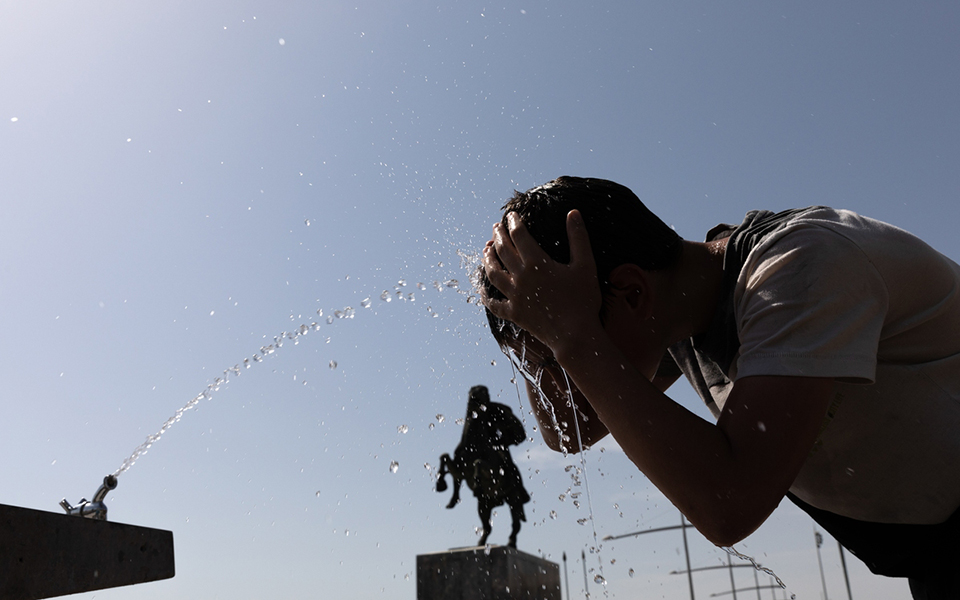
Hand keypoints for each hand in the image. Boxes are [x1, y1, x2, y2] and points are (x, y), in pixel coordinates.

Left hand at [482, 210, 602, 353]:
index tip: (511, 215)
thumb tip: (573, 213)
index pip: (519, 235)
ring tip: (486, 250)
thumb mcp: (586, 265)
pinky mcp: (514, 313)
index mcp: (537, 263)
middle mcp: (521, 277)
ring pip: (493, 274)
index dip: (513, 222)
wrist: (576, 336)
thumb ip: (578, 237)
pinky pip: (494, 304)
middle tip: (496, 227)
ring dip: (488, 259)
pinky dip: (486, 296)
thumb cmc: (583, 300)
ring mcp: (515, 296)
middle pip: (503, 251)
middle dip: (498, 236)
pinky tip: (482, 290)